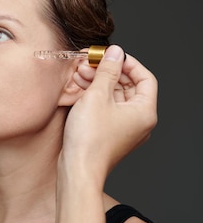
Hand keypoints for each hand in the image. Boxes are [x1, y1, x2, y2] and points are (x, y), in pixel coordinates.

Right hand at [60, 45, 157, 186]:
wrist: (78, 170)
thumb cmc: (90, 138)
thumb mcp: (97, 95)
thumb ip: (108, 71)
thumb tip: (116, 53)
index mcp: (145, 111)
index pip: (145, 78)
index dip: (128, 63)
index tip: (111, 56)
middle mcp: (139, 121)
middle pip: (129, 86)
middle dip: (108, 71)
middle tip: (91, 62)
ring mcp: (125, 129)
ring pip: (116, 96)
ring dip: (99, 82)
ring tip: (80, 73)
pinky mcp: (111, 134)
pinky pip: (108, 108)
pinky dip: (96, 96)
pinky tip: (79, 87)